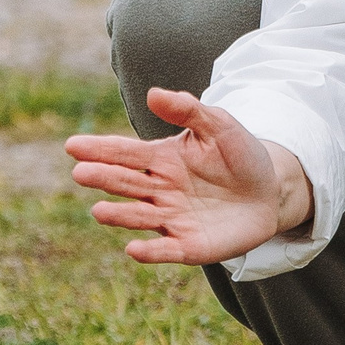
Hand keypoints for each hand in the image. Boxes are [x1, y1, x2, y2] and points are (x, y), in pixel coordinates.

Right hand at [65, 88, 314, 265]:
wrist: (271, 192)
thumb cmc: (240, 155)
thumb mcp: (220, 125)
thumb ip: (189, 110)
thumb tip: (153, 93)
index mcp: (161, 159)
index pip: (125, 152)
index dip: (100, 149)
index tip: (73, 145)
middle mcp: (159, 190)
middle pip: (126, 183)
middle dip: (103, 178)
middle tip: (80, 173)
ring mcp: (171, 219)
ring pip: (139, 217)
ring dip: (119, 215)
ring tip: (99, 210)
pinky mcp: (188, 246)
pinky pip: (166, 250)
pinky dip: (150, 251)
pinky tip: (133, 249)